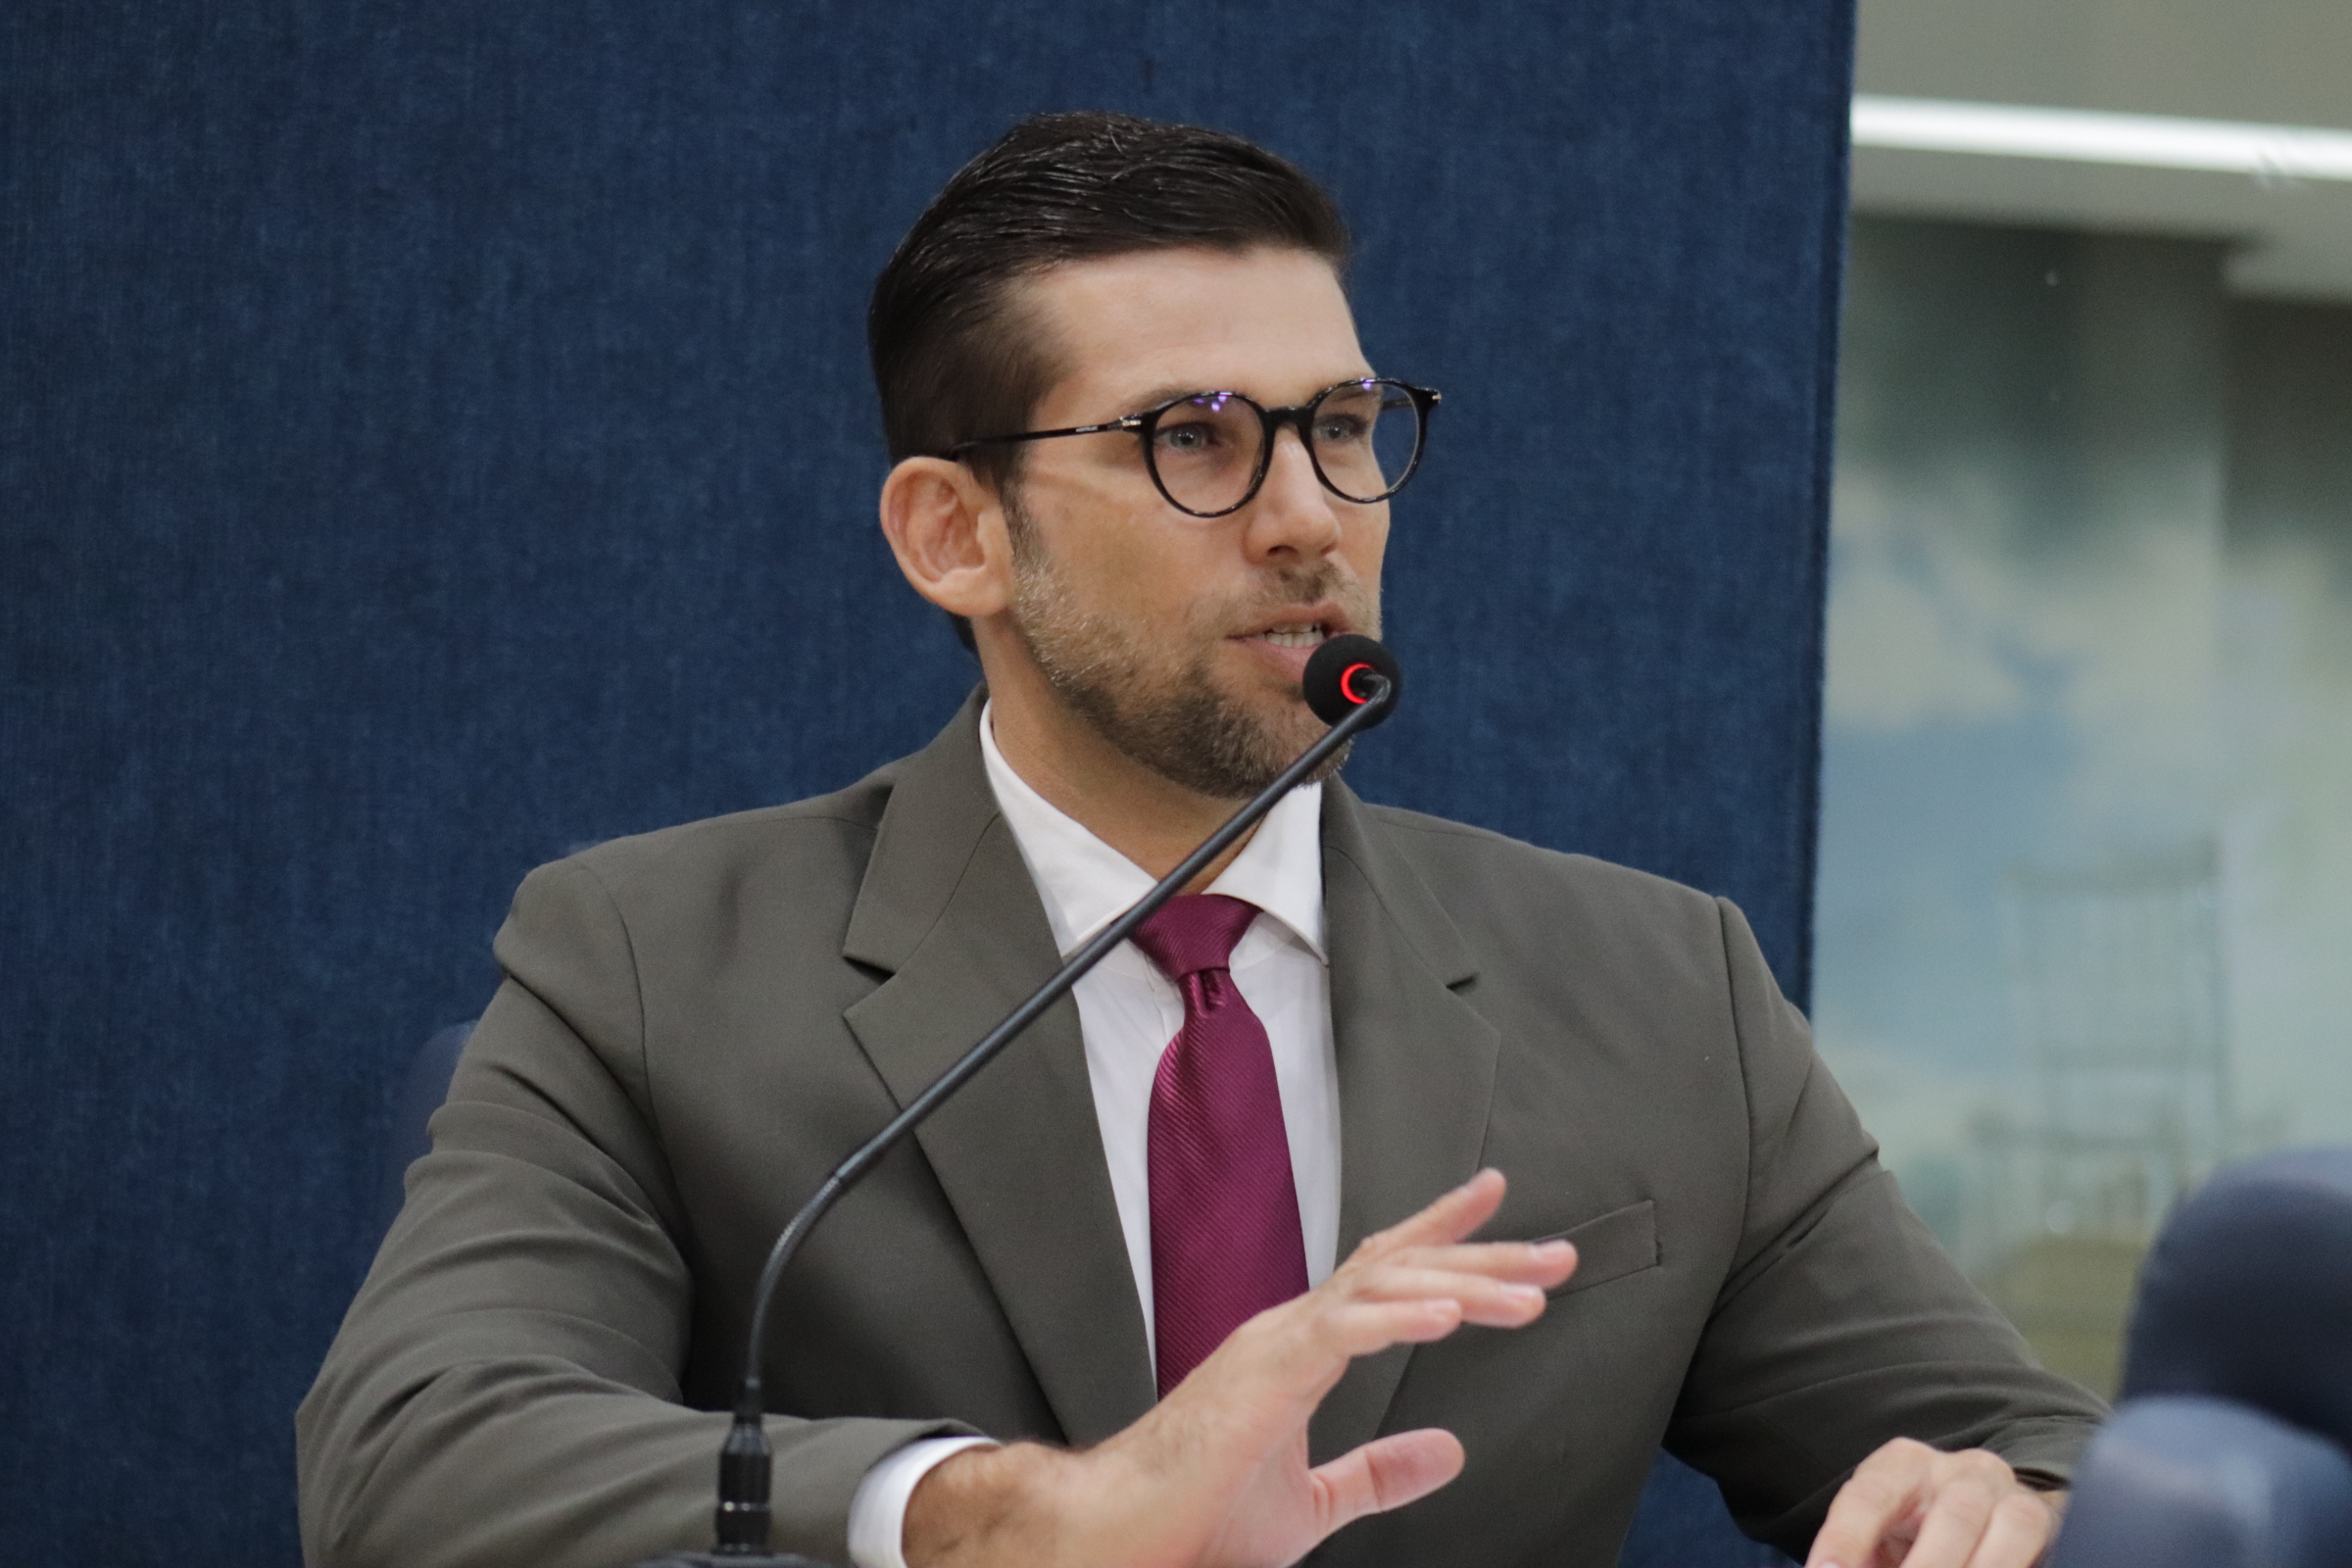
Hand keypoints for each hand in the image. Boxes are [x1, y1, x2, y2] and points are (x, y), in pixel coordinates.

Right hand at [904, 1168, 1575, 1567]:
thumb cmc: (1194, 1521)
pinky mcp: (1262, 1373)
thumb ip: (1377, 1473)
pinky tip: (1451, 1315)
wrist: (1122, 1537)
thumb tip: (1450, 1452)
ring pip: (1383, 1286)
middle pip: (1399, 1268)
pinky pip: (1343, 1328)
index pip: (1383, 1273)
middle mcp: (1290, 1330)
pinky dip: (1400, 1315)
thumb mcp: (1312, 1503)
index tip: (1498, 1202)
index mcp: (1299, 1349)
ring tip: (1527, 1296)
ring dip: (1463, 1285)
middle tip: (1555, 1255)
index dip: (1443, 1234)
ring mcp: (1274, 1344)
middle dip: (1482, 1255)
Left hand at [1807, 1438, 2065, 1567]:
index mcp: (1903, 1465)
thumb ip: (1859, 1556)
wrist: (1989, 1520)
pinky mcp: (2050, 1522)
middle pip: (1952, 1513)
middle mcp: (1962, 1470)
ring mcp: (2011, 1494)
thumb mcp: (1881, 1541)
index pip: (1870, 1495)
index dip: (1847, 1538)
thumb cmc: (1916, 1535)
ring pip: (2009, 1527)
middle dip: (1927, 1566)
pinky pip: (2043, 1548)